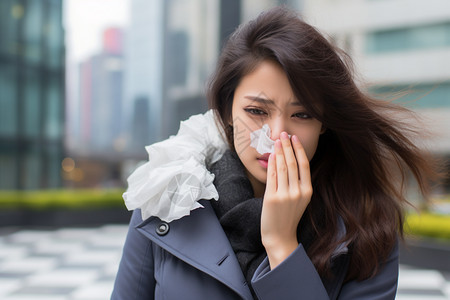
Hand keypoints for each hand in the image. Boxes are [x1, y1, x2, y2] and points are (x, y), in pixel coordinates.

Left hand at [261, 132, 312, 268]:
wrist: (280, 236)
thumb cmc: (288, 216)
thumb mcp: (299, 199)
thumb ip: (297, 182)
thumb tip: (289, 160)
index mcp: (307, 191)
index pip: (304, 165)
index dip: (299, 149)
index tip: (294, 138)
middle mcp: (298, 192)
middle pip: (293, 163)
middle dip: (287, 146)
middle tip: (284, 134)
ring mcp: (285, 195)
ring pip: (282, 167)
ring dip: (279, 151)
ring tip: (277, 141)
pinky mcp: (272, 198)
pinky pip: (272, 176)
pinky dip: (271, 164)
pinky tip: (271, 155)